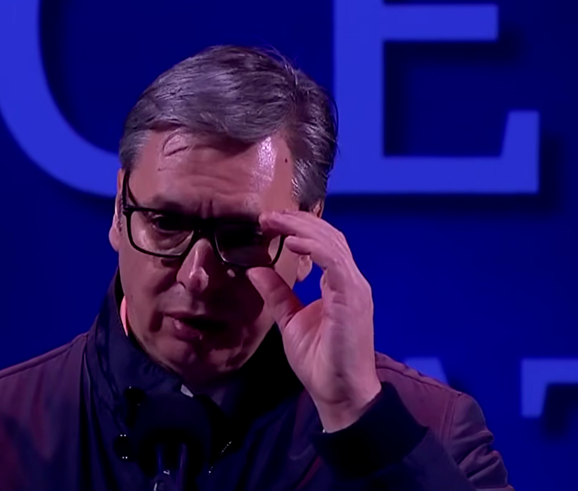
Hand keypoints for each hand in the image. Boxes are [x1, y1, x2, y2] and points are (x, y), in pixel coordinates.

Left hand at [247, 210, 380, 431]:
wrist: (339, 392)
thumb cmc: (320, 360)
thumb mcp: (290, 320)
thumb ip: (277, 293)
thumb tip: (255, 268)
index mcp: (339, 284)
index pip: (323, 244)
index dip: (298, 229)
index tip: (269, 223)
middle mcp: (351, 282)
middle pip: (329, 237)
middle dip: (298, 222)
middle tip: (268, 216)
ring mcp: (354, 289)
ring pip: (332, 244)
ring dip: (302, 229)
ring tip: (275, 222)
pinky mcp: (352, 299)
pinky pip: (335, 264)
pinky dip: (314, 248)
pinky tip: (293, 241)